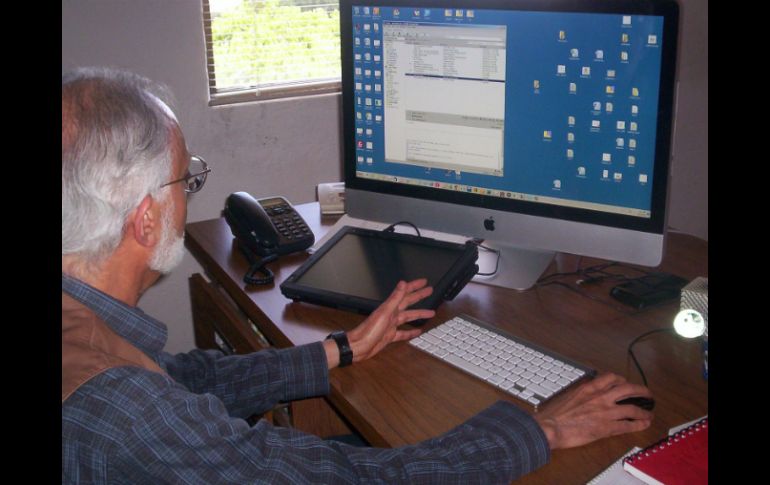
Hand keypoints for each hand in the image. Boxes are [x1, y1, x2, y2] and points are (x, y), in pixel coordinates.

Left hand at [346, 279, 434, 362]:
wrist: (358, 346)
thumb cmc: (369, 330)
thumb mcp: (384, 313)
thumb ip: (394, 298)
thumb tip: (402, 283)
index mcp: (390, 307)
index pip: (405, 293)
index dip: (414, 286)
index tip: (424, 282)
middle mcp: (391, 314)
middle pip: (408, 303)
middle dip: (419, 296)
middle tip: (430, 291)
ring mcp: (391, 325)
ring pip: (408, 317)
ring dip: (419, 314)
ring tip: (431, 313)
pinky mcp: (390, 336)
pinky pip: (404, 332)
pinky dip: (411, 332)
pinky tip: (418, 331)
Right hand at [533, 372, 653, 449]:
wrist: (551, 428)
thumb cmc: (554, 415)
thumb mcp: (568, 396)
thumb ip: (580, 393)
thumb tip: (585, 394)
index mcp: (589, 388)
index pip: (611, 378)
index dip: (622, 380)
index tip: (625, 383)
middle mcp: (600, 397)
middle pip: (627, 389)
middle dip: (641, 391)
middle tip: (646, 394)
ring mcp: (605, 412)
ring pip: (632, 408)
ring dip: (644, 411)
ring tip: (649, 413)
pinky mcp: (607, 427)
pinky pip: (628, 425)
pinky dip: (639, 425)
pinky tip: (643, 425)